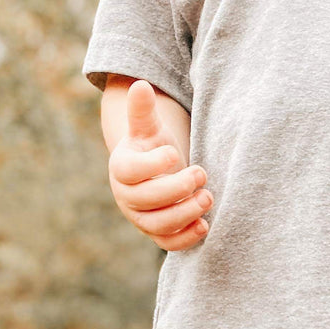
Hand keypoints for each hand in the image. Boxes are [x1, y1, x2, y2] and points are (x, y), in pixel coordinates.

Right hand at [108, 80, 211, 250]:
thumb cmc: (152, 147)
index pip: (130, 171)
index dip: (153, 165)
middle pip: (147, 200)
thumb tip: (140, 84)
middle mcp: (127, 197)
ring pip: (158, 224)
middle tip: (202, 174)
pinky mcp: (156, 234)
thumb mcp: (149, 128)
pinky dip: (186, 238)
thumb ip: (143, 110)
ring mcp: (141, 218)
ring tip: (208, 197)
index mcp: (121, 168)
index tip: (175, 155)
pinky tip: (205, 224)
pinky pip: (168, 243)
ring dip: (185, 214)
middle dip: (176, 189)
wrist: (155, 174)